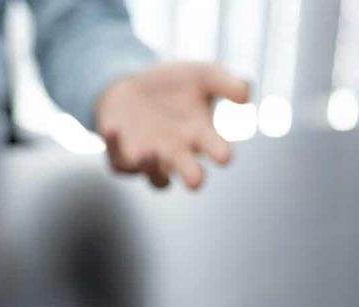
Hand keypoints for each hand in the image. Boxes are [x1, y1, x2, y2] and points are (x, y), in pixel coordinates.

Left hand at [95, 62, 250, 190]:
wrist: (133, 84)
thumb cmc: (174, 84)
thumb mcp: (203, 74)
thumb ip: (226, 82)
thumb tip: (246, 94)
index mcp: (202, 136)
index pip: (217, 150)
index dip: (220, 154)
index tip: (223, 154)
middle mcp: (179, 154)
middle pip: (189, 174)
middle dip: (192, 177)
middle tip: (195, 180)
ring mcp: (151, 159)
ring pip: (155, 179)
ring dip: (152, 169)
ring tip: (149, 151)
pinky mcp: (122, 157)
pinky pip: (118, 161)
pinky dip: (113, 146)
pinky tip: (112, 128)